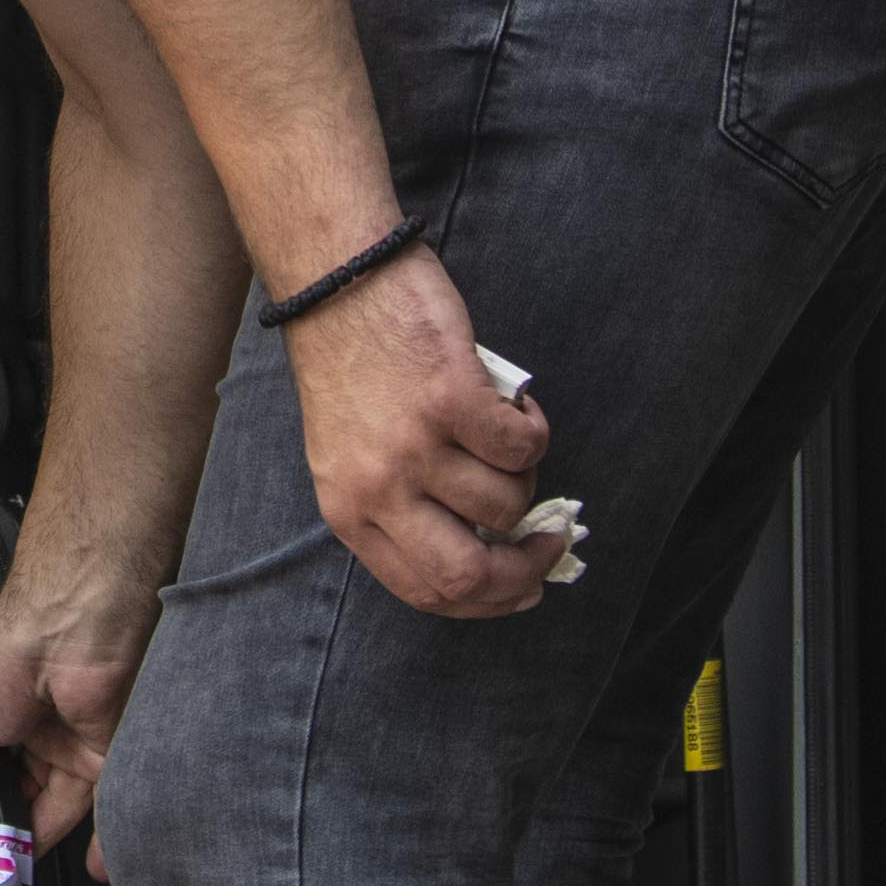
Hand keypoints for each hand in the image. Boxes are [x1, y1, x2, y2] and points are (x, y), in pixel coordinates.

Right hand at [0, 562, 153, 853]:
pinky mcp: (108, 750)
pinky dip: (103, 835)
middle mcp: (36, 727)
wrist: (74, 632)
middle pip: (23, 789)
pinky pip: (106, 800)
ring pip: (60, 800)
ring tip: (21, 861)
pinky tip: (95, 863)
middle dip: (6, 820)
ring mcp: (73, 739)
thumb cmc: (17, 650)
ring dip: (42, 834)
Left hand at [299, 249, 564, 620]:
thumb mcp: (355, 456)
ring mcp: (414, 446)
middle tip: (548, 543)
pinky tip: (519, 405)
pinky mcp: (450, 401)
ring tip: (510, 439)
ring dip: (526, 478)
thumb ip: (404, 507)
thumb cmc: (352, 367)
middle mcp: (377, 488)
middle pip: (467, 573)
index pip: (424, 590)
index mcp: (348, 512)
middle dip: (523, 571)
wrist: (337, 284)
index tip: (522, 587)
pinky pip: (522, 447)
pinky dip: (535, 429)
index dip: (485, 601)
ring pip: (505, 503)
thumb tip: (491, 549)